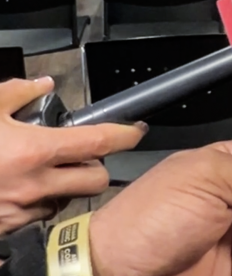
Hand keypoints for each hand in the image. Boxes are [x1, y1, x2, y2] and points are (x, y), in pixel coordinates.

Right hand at [0, 78, 145, 234]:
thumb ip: (16, 93)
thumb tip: (42, 84)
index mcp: (34, 151)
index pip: (100, 142)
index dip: (126, 134)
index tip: (137, 130)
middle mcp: (35, 184)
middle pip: (96, 179)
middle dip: (96, 166)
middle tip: (83, 153)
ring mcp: (22, 211)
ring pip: (68, 200)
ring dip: (67, 186)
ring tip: (44, 171)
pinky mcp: (8, 230)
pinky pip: (39, 216)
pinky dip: (40, 203)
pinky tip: (21, 189)